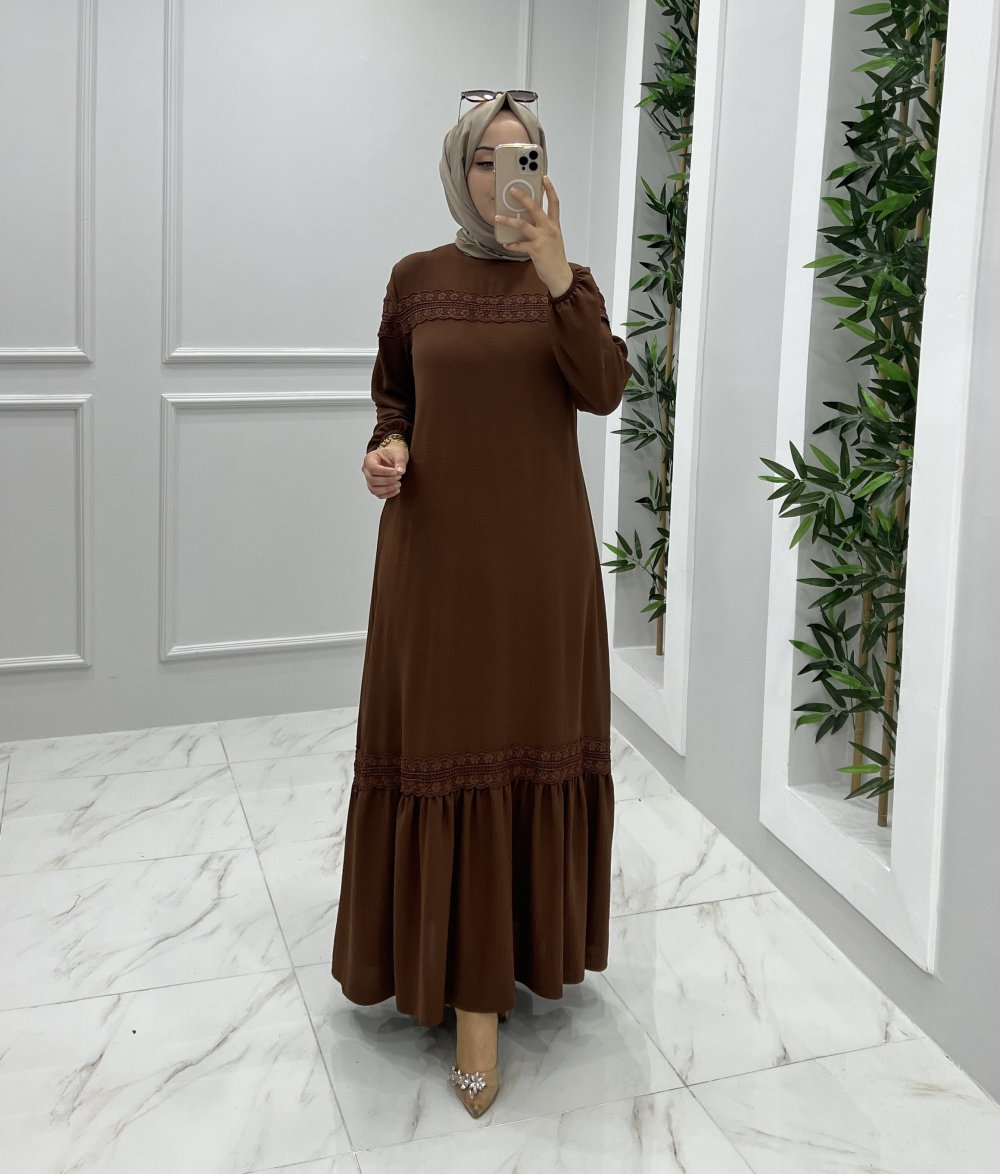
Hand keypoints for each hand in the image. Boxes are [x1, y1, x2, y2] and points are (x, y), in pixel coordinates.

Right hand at [362, 442, 407, 498]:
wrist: (394, 457)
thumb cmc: (394, 453)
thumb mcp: (398, 453)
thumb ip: (400, 461)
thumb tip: (400, 471)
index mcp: (369, 459)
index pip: (373, 468)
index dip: (384, 472)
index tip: (396, 472)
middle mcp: (366, 470)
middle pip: (372, 480)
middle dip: (387, 481)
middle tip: (399, 477)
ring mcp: (369, 479)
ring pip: (373, 489)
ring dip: (387, 489)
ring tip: (398, 484)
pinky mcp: (374, 487)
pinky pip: (378, 494)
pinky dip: (388, 494)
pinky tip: (397, 490)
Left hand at [495, 176, 572, 297]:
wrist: (560, 275)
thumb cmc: (555, 257)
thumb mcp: (553, 238)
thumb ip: (544, 227)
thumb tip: (528, 219)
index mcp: (554, 225)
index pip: (554, 202)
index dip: (550, 189)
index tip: (544, 177)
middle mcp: (549, 229)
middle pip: (536, 208)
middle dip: (523, 197)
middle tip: (512, 190)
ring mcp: (542, 238)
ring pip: (523, 224)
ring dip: (508, 220)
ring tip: (497, 217)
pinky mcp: (535, 249)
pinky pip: (519, 244)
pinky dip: (511, 244)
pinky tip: (505, 243)